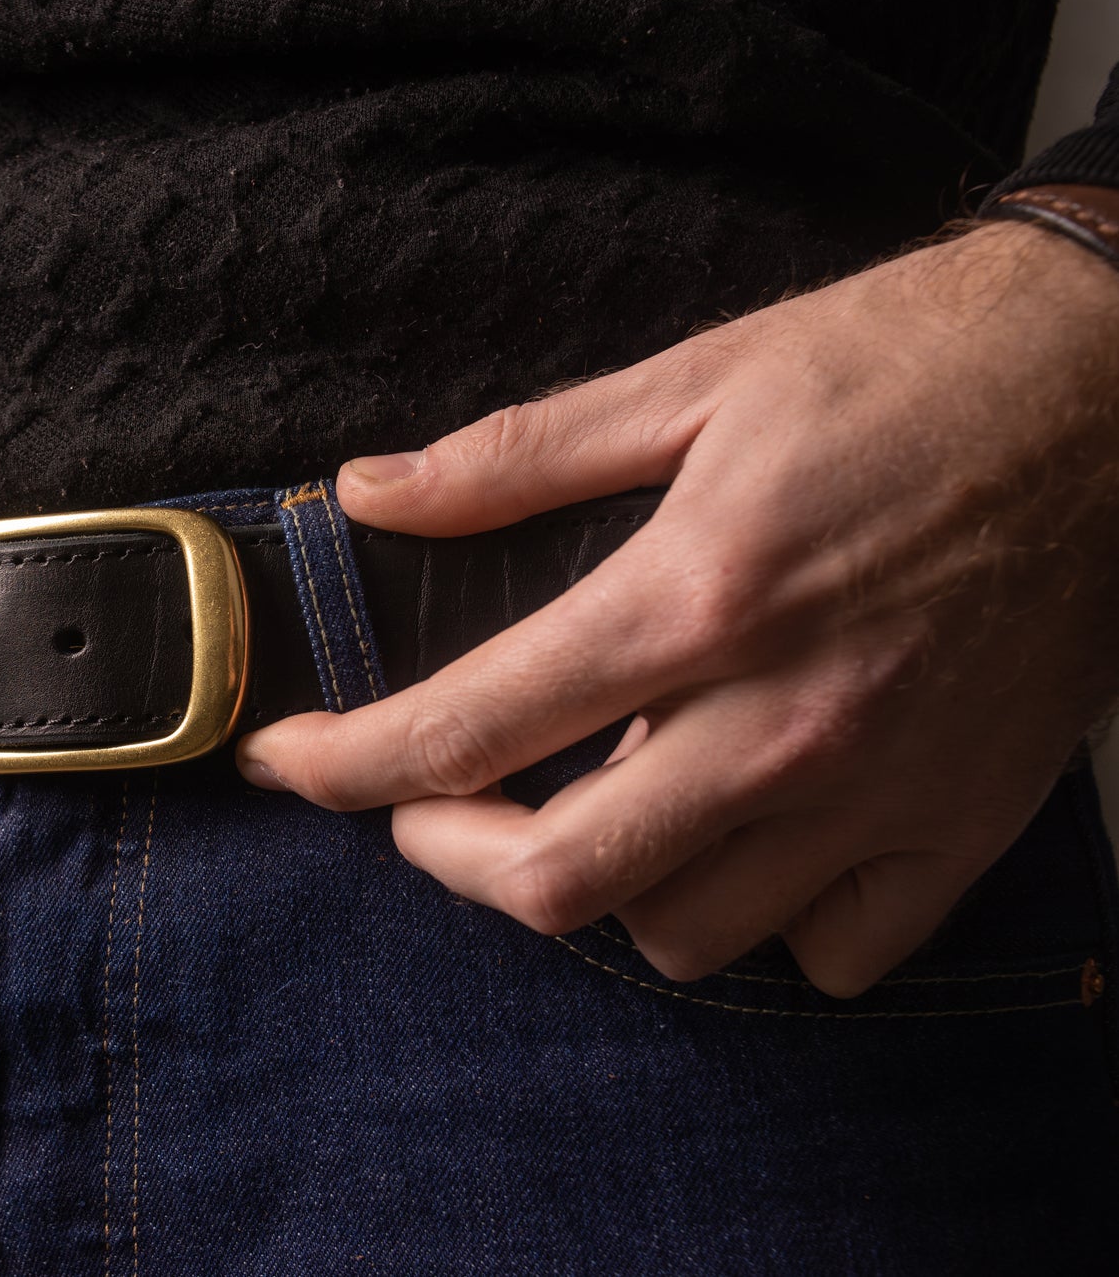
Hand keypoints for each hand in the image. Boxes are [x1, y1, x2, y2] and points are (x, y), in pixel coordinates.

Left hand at [238, 221, 1118, 996]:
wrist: (1110, 382)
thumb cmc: (898, 365)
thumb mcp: (690, 377)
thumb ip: (514, 456)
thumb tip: (371, 493)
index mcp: (694, 596)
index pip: (467, 729)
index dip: (342, 763)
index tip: (283, 762)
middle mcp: (781, 718)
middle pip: (560, 878)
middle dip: (450, 858)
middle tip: (425, 807)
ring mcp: (880, 787)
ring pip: (686, 932)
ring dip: (602, 888)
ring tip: (590, 805)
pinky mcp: (964, 822)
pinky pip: (835, 953)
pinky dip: (763, 925)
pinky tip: (737, 844)